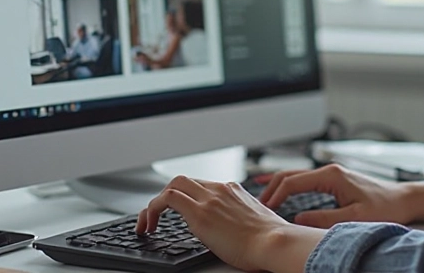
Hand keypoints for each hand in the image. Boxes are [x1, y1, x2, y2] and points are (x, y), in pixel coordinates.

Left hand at [136, 175, 298, 270]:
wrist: (274, 242)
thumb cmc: (270, 240)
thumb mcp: (255, 222)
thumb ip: (241, 218)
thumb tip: (236, 230)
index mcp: (234, 191)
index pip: (202, 186)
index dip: (186, 197)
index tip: (179, 211)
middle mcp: (220, 190)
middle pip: (185, 180)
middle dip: (167, 195)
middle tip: (158, 214)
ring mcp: (209, 199)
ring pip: (173, 185)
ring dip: (156, 203)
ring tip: (148, 223)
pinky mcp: (199, 213)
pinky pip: (167, 199)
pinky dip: (153, 209)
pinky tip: (149, 225)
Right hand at [260, 164, 412, 227]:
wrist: (403, 199)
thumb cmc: (385, 207)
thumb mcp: (354, 217)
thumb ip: (324, 219)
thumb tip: (298, 220)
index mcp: (331, 175)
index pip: (292, 182)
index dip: (275, 196)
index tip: (265, 210)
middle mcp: (329, 170)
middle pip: (289, 174)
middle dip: (270, 188)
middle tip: (256, 205)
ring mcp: (331, 173)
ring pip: (295, 176)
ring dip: (277, 185)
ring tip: (261, 198)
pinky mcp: (334, 180)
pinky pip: (304, 180)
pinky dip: (289, 185)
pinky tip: (282, 192)